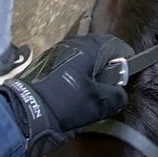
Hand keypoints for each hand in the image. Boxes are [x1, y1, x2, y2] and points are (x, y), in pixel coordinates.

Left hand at [0, 34, 133, 156]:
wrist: (27, 112)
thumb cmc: (67, 104)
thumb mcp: (99, 104)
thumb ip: (116, 96)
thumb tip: (120, 92)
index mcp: (88, 48)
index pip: (114, 44)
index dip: (125, 56)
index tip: (130, 69)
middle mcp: (72, 44)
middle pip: (97, 49)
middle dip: (107, 64)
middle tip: (113, 82)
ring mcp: (56, 52)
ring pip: (81, 57)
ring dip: (90, 69)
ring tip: (94, 89)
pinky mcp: (45, 63)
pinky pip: (68, 64)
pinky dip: (76, 74)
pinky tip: (75, 91)